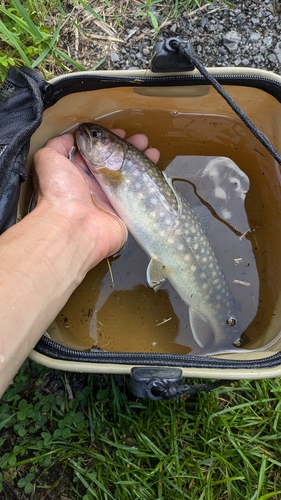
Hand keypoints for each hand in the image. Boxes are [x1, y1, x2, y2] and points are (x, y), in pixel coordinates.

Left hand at [33, 129, 159, 268]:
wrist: (74, 226)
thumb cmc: (59, 192)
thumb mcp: (49, 159)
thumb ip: (58, 145)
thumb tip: (70, 137)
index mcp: (78, 172)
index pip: (97, 152)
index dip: (109, 140)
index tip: (121, 133)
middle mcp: (94, 185)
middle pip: (116, 162)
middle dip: (130, 149)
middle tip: (141, 140)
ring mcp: (110, 198)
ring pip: (130, 176)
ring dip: (142, 162)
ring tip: (153, 152)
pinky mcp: (124, 211)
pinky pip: (139, 195)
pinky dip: (150, 183)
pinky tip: (157, 171)